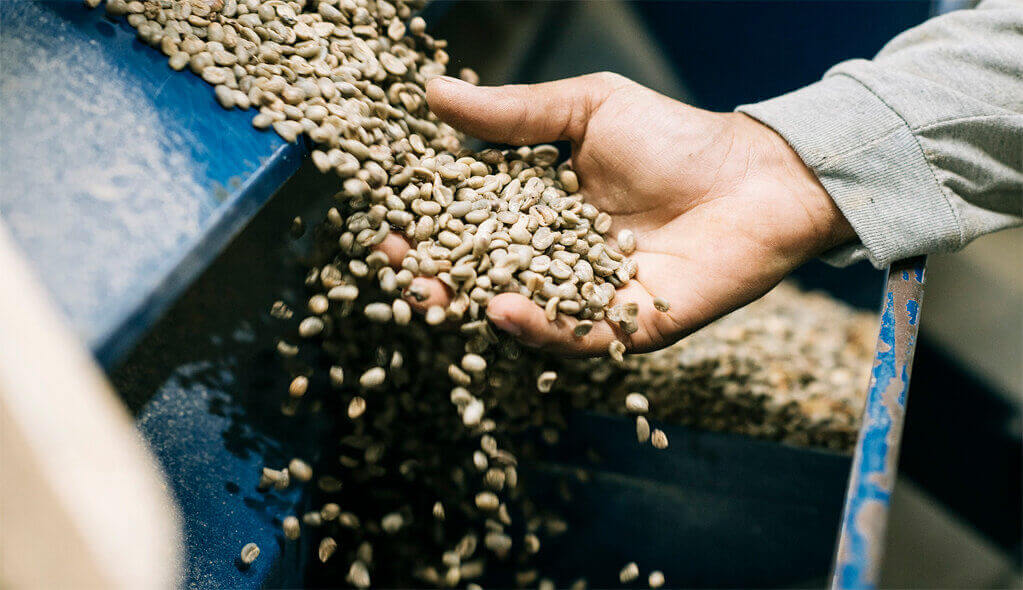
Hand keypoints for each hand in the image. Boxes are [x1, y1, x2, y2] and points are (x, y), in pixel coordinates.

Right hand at [379, 72, 854, 354]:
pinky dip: (538, 327)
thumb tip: (432, 94)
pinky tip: (500, 309)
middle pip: (486, 273)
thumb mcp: (586, 109)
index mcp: (542, 210)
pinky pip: (575, 335)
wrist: (756, 175)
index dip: (430, 221)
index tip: (387, 215)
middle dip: (437, 272)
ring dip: (473, 305)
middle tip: (396, 266)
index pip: (473, 222)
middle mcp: (558, 259)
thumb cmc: (674, 137)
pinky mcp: (627, 327)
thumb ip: (514, 115)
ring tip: (433, 295)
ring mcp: (589, 297)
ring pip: (522, 311)